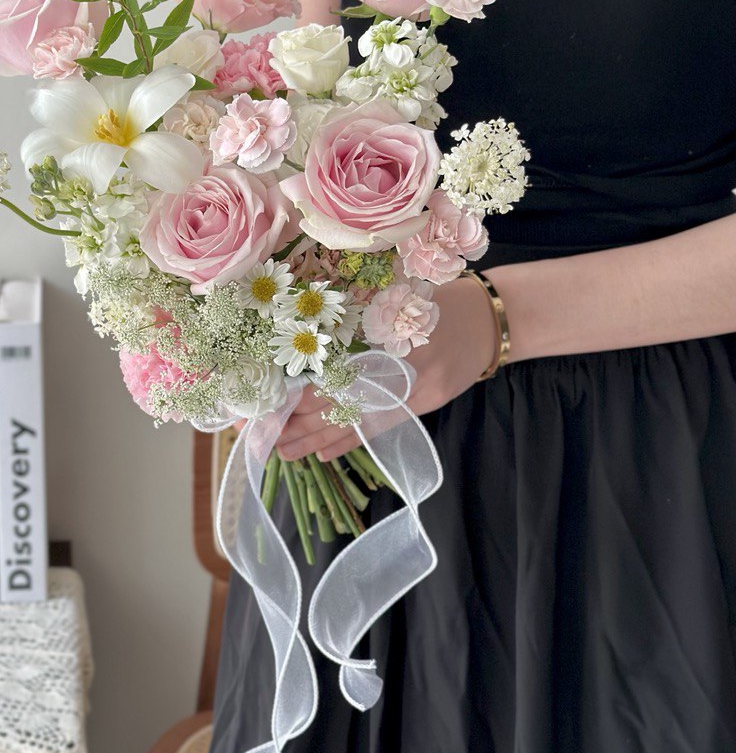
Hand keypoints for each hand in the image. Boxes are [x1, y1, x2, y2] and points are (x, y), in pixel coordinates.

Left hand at [276, 275, 498, 462]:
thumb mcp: (397, 298)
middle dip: (299, 418)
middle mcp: (401, 361)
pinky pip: (381, 426)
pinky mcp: (426, 403)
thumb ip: (357, 319)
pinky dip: (351, 440)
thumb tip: (300, 341)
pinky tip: (323, 454)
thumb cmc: (435, 301)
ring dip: (318, 438)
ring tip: (284, 452)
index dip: (299, 388)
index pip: (333, 367)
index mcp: (388, 328)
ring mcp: (417, 386)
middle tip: (264, 433)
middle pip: (340, 396)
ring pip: (357, 417)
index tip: (269, 400)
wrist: (488, 319)